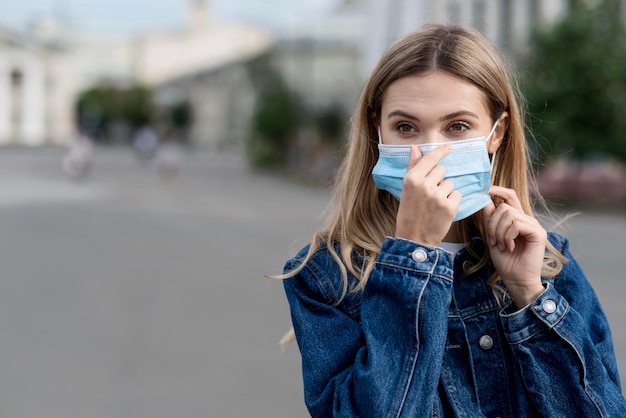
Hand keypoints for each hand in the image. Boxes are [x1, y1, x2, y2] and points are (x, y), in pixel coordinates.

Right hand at [395, 144, 460, 245]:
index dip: (441, 151)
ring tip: (434, 205)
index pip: (430, 158)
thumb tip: (415, 148)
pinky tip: (442, 210)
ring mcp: (437, 195)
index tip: (449, 147)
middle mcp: (424, 185)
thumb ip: (412, 167)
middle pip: (442, 170)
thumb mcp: (406, 189)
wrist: (413, 238)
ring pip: (450, 183)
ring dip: (445, 192)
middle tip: (430, 194)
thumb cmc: (409, 213)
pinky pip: (456, 194)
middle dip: (439, 179)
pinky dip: (452, 202)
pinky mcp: (449, 206)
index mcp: (412, 179)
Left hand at [483, 186, 546, 306]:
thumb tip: (486, 201)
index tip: (486, 190)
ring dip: (498, 231)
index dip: (498, 190)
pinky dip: (507, 236)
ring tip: (501, 245)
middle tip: (493, 241)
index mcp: (517, 219)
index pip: (510, 196)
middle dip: (492, 224)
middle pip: (504, 207)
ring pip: (508, 214)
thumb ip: (490, 220)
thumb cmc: (505, 261)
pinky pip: (516, 225)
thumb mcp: (492, 237)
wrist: (516, 280)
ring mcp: (534, 225)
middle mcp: (527, 220)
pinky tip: (510, 247)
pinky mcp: (538, 233)